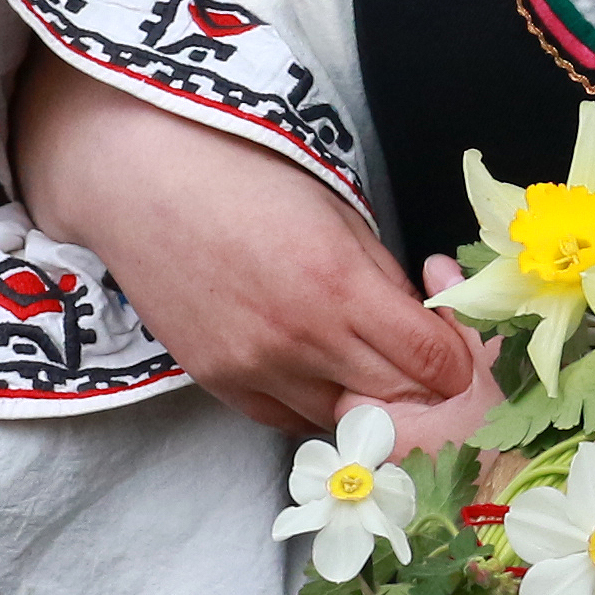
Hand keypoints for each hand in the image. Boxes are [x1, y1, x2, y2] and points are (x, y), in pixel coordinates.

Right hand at [19, 69, 487, 435]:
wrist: (140, 179)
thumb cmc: (243, 174)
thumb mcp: (335, 210)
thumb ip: (380, 275)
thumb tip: (419, 320)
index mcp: (341, 285)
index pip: (432, 361)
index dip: (454, 361)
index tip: (454, 350)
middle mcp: (302, 339)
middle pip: (396, 399)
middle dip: (419, 386)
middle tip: (420, 365)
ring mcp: (256, 368)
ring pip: (341, 417)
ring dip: (364, 399)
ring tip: (362, 366)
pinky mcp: (217, 381)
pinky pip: (284, 419)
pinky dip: (310, 404)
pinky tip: (315, 373)